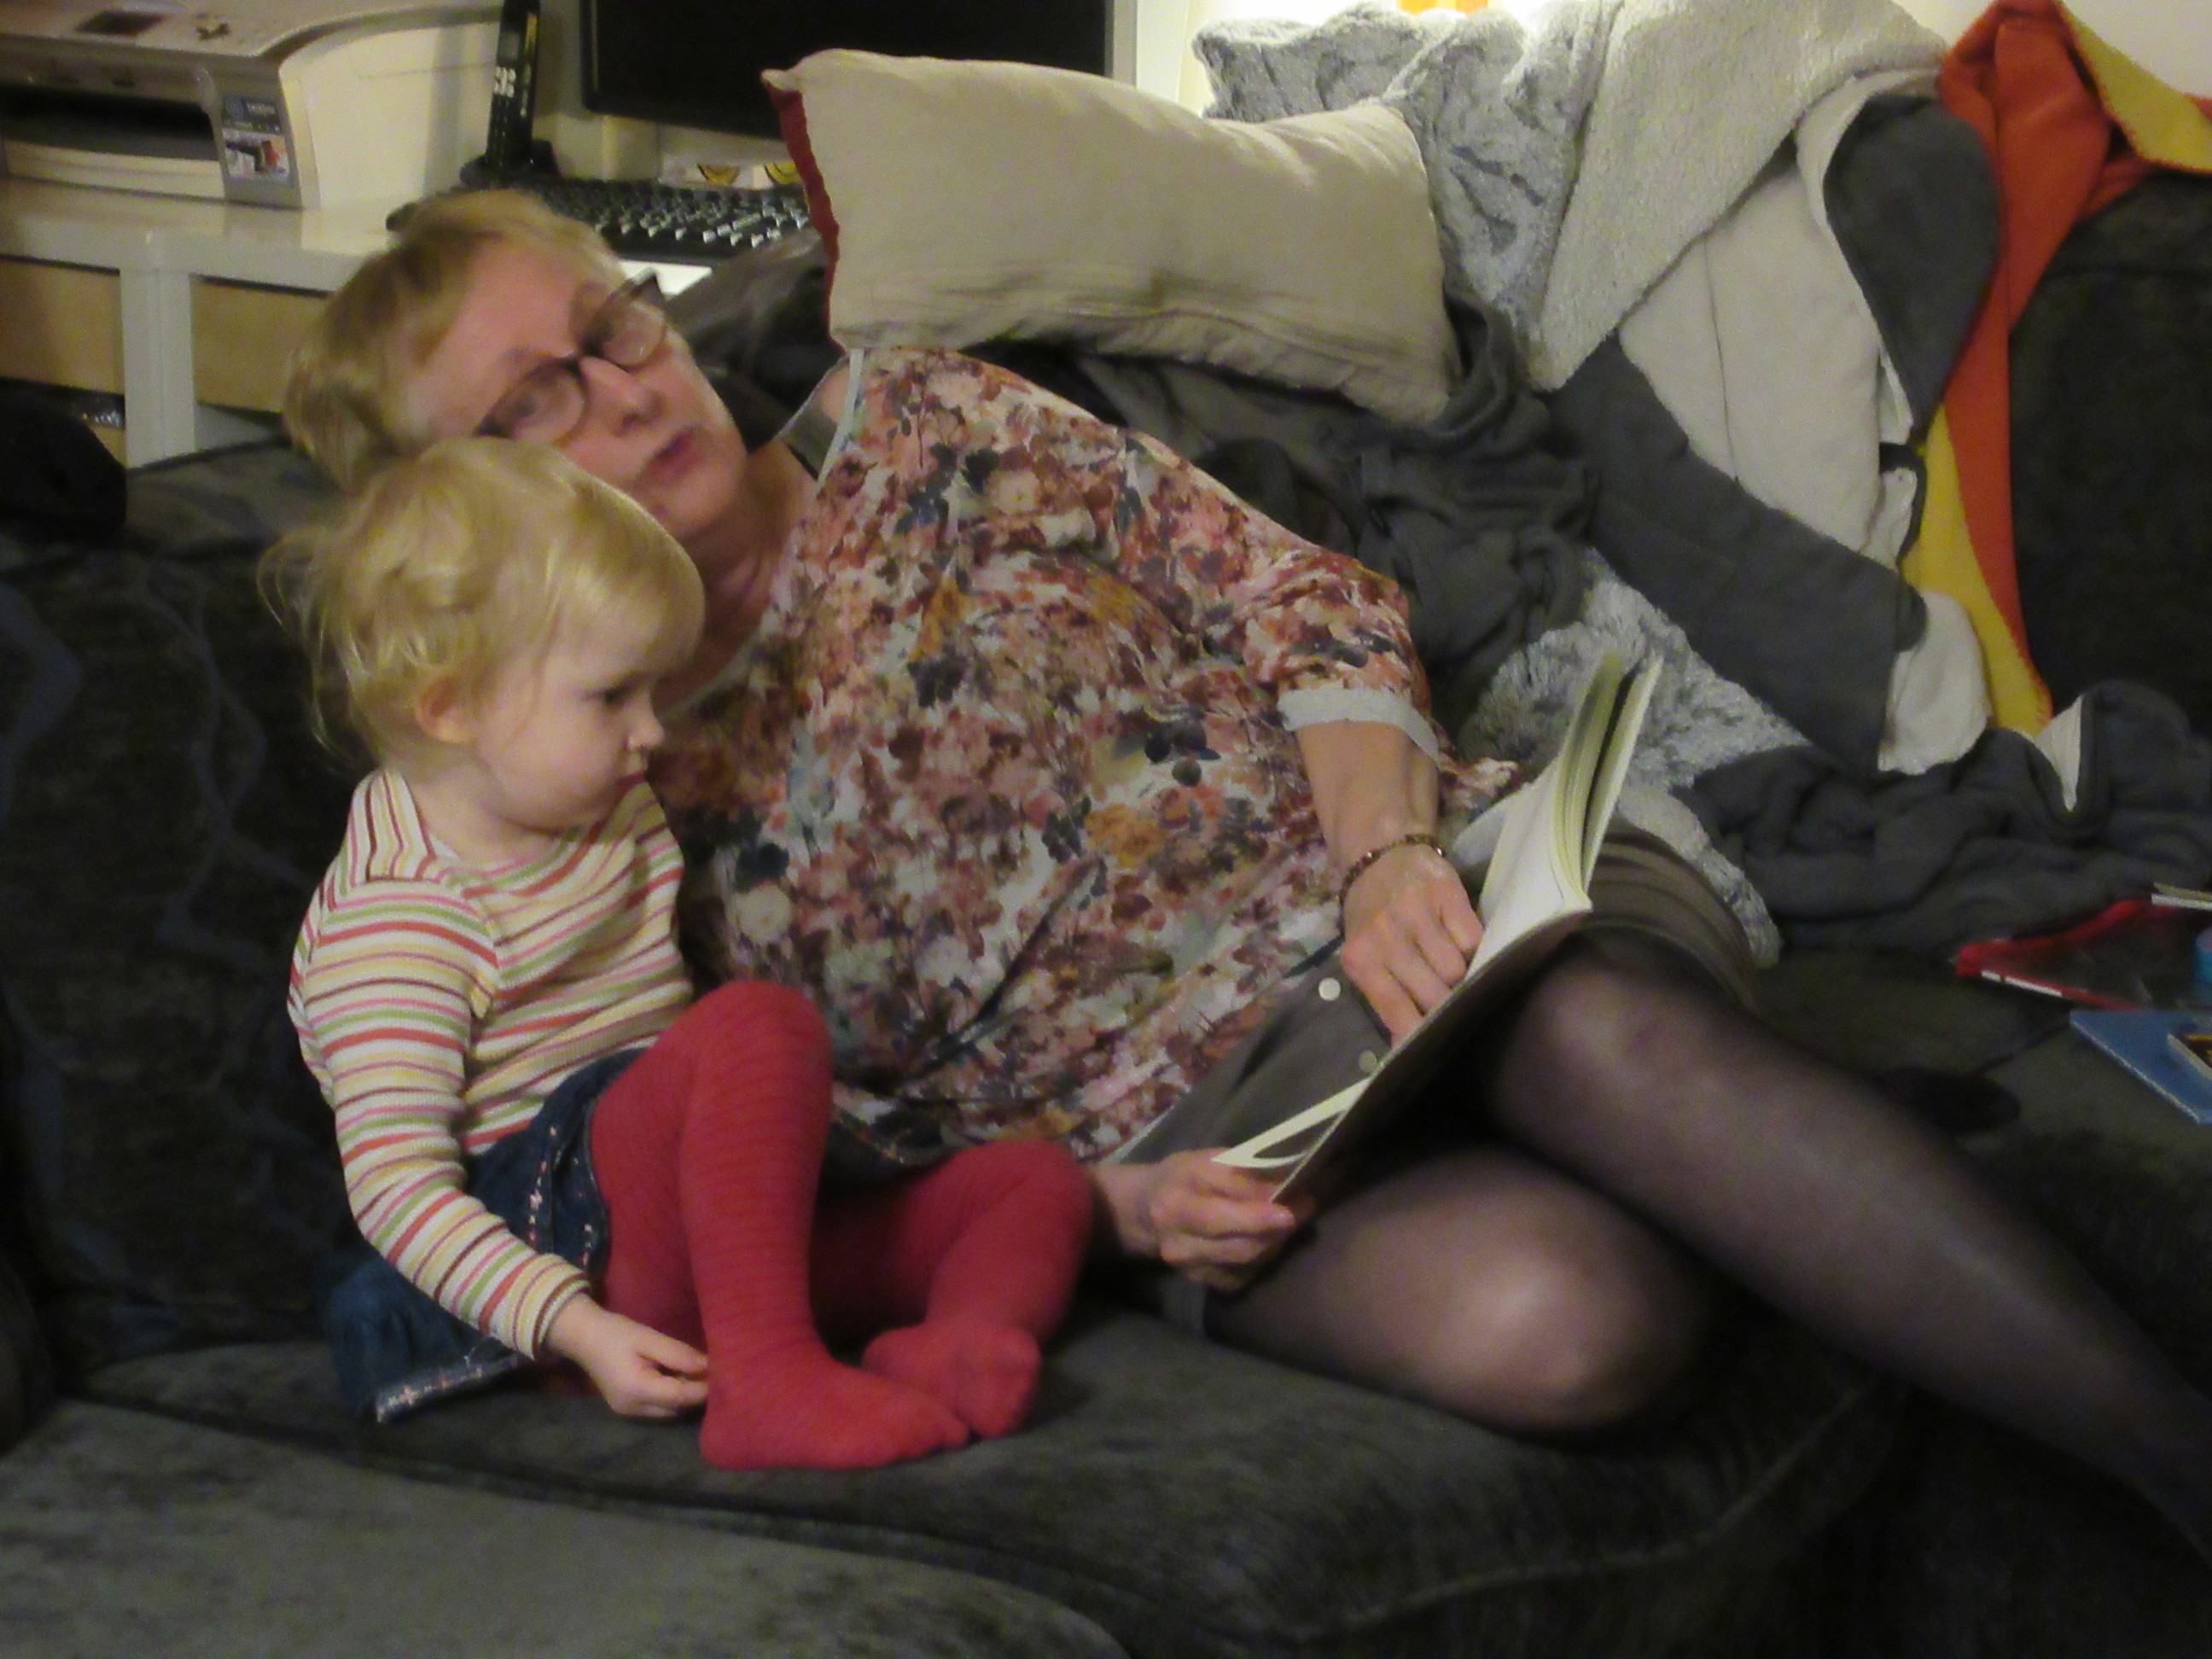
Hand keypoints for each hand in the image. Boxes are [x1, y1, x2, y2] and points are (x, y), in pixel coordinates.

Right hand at [546, 1297, 709, 1417]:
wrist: (582, 1337)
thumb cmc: (615, 1333)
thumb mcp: (648, 1338)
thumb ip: (678, 1354)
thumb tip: (709, 1366)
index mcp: (637, 1390)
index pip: (681, 1396)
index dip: (705, 1388)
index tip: (728, 1374)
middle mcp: (634, 1408)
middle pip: (677, 1408)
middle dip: (698, 1394)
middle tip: (719, 1373)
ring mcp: (629, 1412)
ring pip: (670, 1411)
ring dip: (686, 1396)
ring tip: (703, 1374)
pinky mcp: (629, 1408)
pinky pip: (659, 1407)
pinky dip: (673, 1395)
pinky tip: (683, 1377)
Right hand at [1092, 1154, 1314, 1291]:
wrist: (1144, 1212)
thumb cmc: (1180, 1178)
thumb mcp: (1203, 1161)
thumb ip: (1240, 1173)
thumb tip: (1284, 1183)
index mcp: (1174, 1207)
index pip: (1217, 1217)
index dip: (1257, 1217)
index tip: (1293, 1209)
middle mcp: (1179, 1245)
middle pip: (1238, 1248)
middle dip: (1278, 1230)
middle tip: (1306, 1207)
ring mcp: (1190, 1270)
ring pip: (1246, 1264)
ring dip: (1275, 1241)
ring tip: (1289, 1219)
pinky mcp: (1203, 1283)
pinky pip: (1244, 1276)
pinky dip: (1263, 1257)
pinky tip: (1267, 1238)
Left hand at [1340, 842, 1483, 1040]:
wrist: (1380, 850)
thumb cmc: (1370, 911)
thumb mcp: (1362, 953)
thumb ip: (1382, 995)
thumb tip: (1405, 1045)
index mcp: (1361, 957)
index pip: (1396, 1010)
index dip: (1418, 1034)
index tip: (1431, 1050)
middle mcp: (1388, 935)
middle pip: (1434, 995)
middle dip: (1445, 1007)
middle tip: (1448, 1004)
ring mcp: (1419, 913)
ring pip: (1457, 970)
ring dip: (1460, 977)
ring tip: (1452, 969)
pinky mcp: (1448, 894)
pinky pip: (1473, 940)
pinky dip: (1473, 948)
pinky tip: (1460, 942)